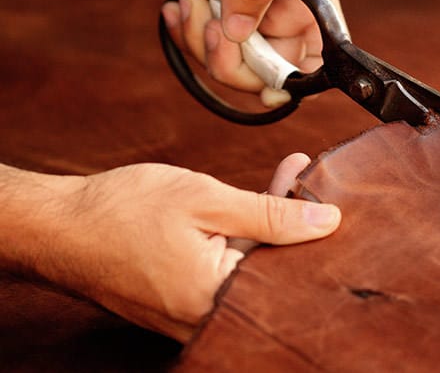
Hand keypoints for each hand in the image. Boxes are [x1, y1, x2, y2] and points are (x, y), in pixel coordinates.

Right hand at [0, 155, 339, 341]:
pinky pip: (225, 271)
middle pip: (271, 267)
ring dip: (267, 222)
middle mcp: (206, 318)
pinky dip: (240, 237)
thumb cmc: (123, 210)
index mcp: (216, 298)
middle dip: (290, 218)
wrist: (59, 226)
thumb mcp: (207, 200)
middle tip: (300, 176)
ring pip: (249, 266)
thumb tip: (326, 221)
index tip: (320, 188)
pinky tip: (250, 205)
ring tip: (283, 179)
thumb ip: (271, 214)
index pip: (289, 267)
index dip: (309, 223)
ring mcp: (192, 315)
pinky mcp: (181, 304)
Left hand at [158, 0, 343, 105]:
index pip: (313, 63)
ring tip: (189, 0)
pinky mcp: (224, 18)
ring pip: (232, 66)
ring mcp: (254, 20)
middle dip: (228, 58)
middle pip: (267, 74)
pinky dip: (187, 35)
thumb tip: (243, 33)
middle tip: (206, 20)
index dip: (291, 83)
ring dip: (200, 41)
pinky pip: (207, 50)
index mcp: (310, 1)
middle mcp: (287, 16)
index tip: (263, 88)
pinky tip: (178, 6)